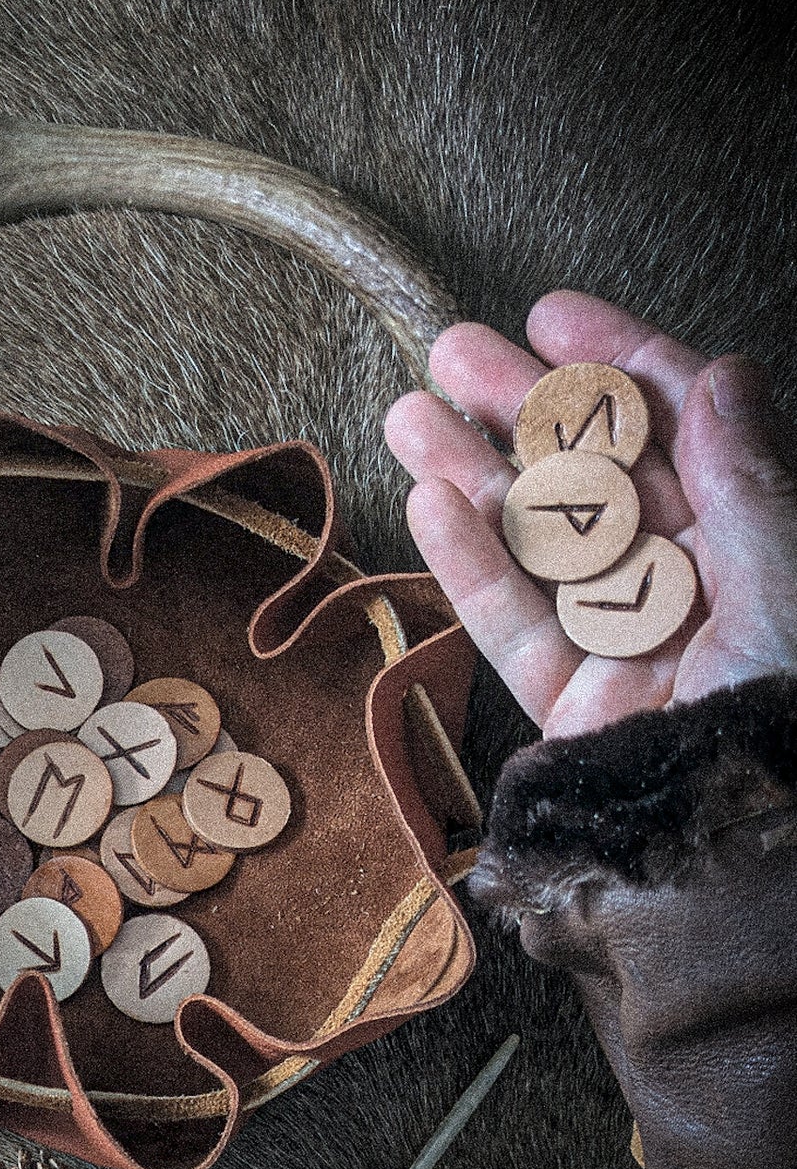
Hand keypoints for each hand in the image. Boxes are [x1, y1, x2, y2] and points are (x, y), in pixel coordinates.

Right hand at [384, 291, 796, 738]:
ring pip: (543, 545)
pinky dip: (470, 566)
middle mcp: (694, 591)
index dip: (621, 365)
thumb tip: (720, 373)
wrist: (745, 854)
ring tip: (409, 412)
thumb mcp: (785, 580)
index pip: (684, 432)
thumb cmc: (789, 714)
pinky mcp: (575, 710)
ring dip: (474, 473)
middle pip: (599, 478)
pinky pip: (515, 627)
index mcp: (758, 550)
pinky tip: (429, 502)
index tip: (554, 315)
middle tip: (455, 350)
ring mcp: (628, 648)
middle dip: (524, 408)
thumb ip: (747, 479)